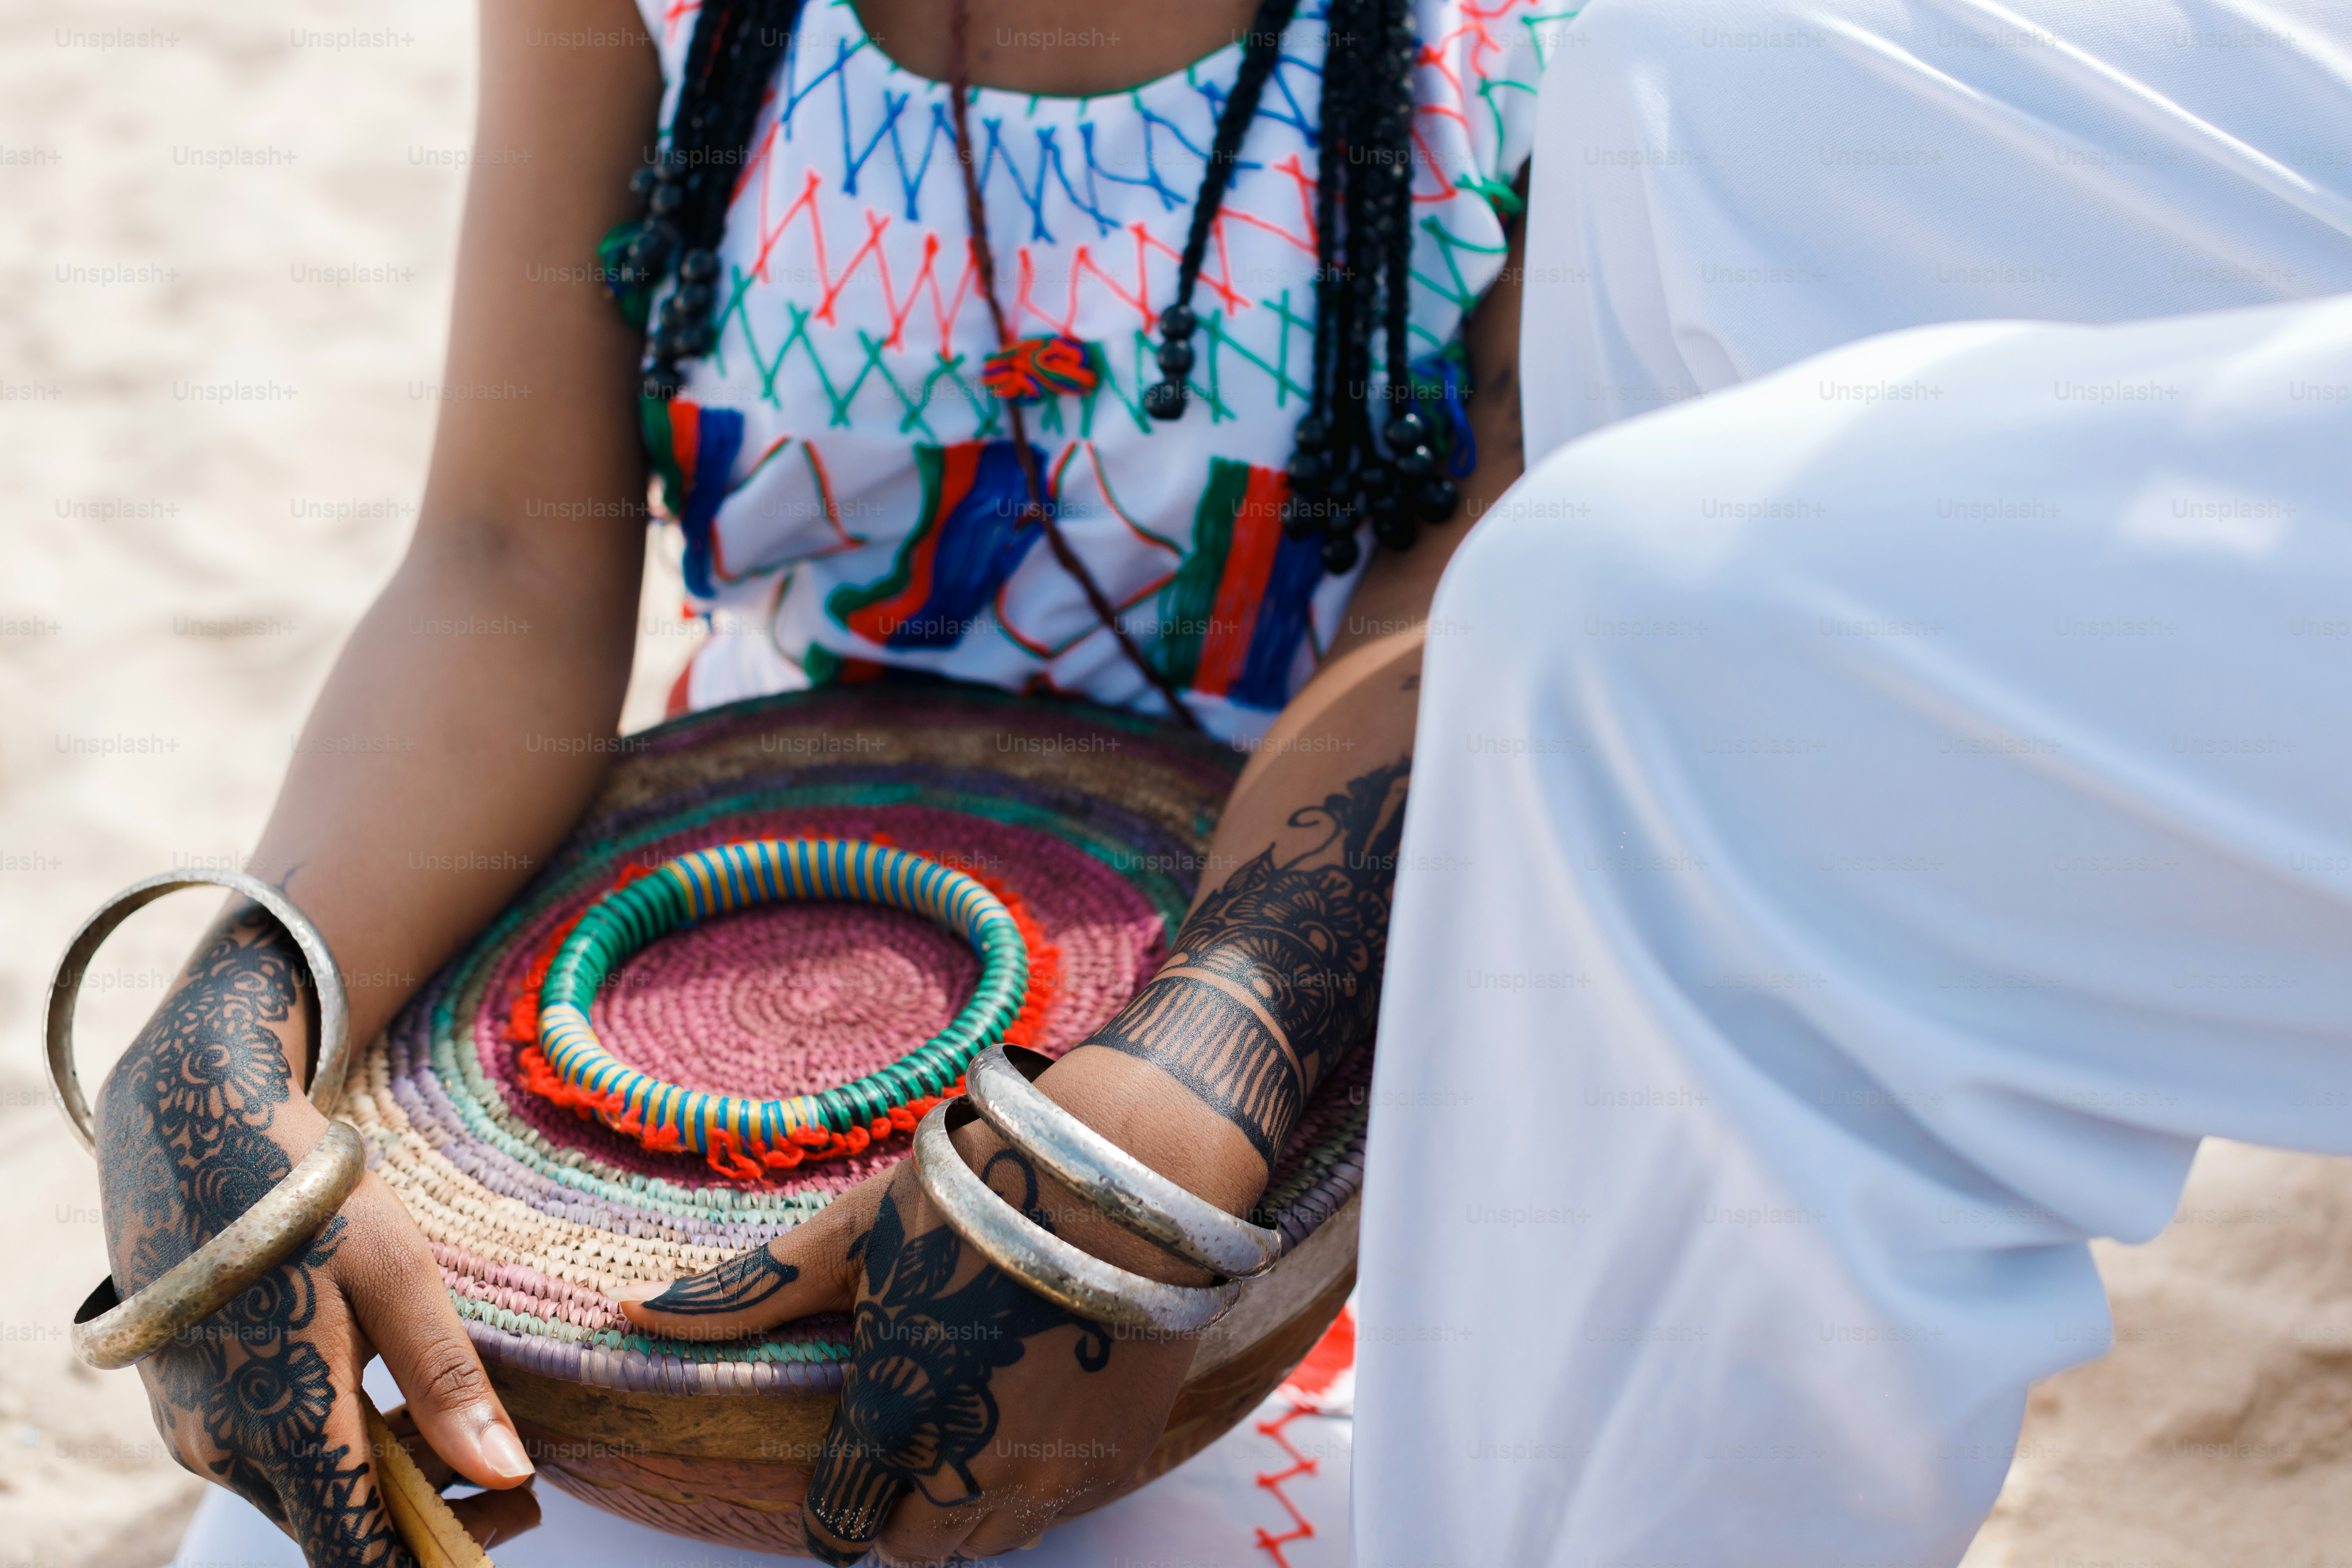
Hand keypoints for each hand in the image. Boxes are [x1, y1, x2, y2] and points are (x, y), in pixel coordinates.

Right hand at [97, 908, 536, 1565]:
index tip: (517, 1516)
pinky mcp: (192, 1408)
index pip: (361, 1560)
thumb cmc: (301, 1192)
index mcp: (281, 1428)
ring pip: (309, 1494)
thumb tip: (510, 1474)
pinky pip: (276, 1457)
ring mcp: (199, 1433)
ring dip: (389, 1475)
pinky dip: (341, 1445)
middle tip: (514, 1467)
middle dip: (432, 1511)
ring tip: (457, 1416)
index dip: (445, 1554)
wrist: (192, 1129)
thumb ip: (446, 1383)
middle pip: (340, 1530)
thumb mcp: (396, 1274)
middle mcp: (225, 1450)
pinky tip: (388, 1390)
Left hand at [620, 1107, 1218, 1564]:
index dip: (834, 1496)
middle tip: (906, 1436)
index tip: (848, 1451)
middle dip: (899, 1508)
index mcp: (890, 1423)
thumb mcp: (851, 1235)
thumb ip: (749, 1294)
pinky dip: (1033, 1487)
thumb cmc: (976, 1195)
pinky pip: (1054, 1513)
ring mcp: (1052, 1476)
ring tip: (967, 1426)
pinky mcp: (1112, 1462)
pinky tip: (1027, 1414)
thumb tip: (633, 1314)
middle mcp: (969, 1473)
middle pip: (914, 1549)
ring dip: (965, 1507)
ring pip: (988, 1540)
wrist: (1127, 1180)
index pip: (837, 1528)